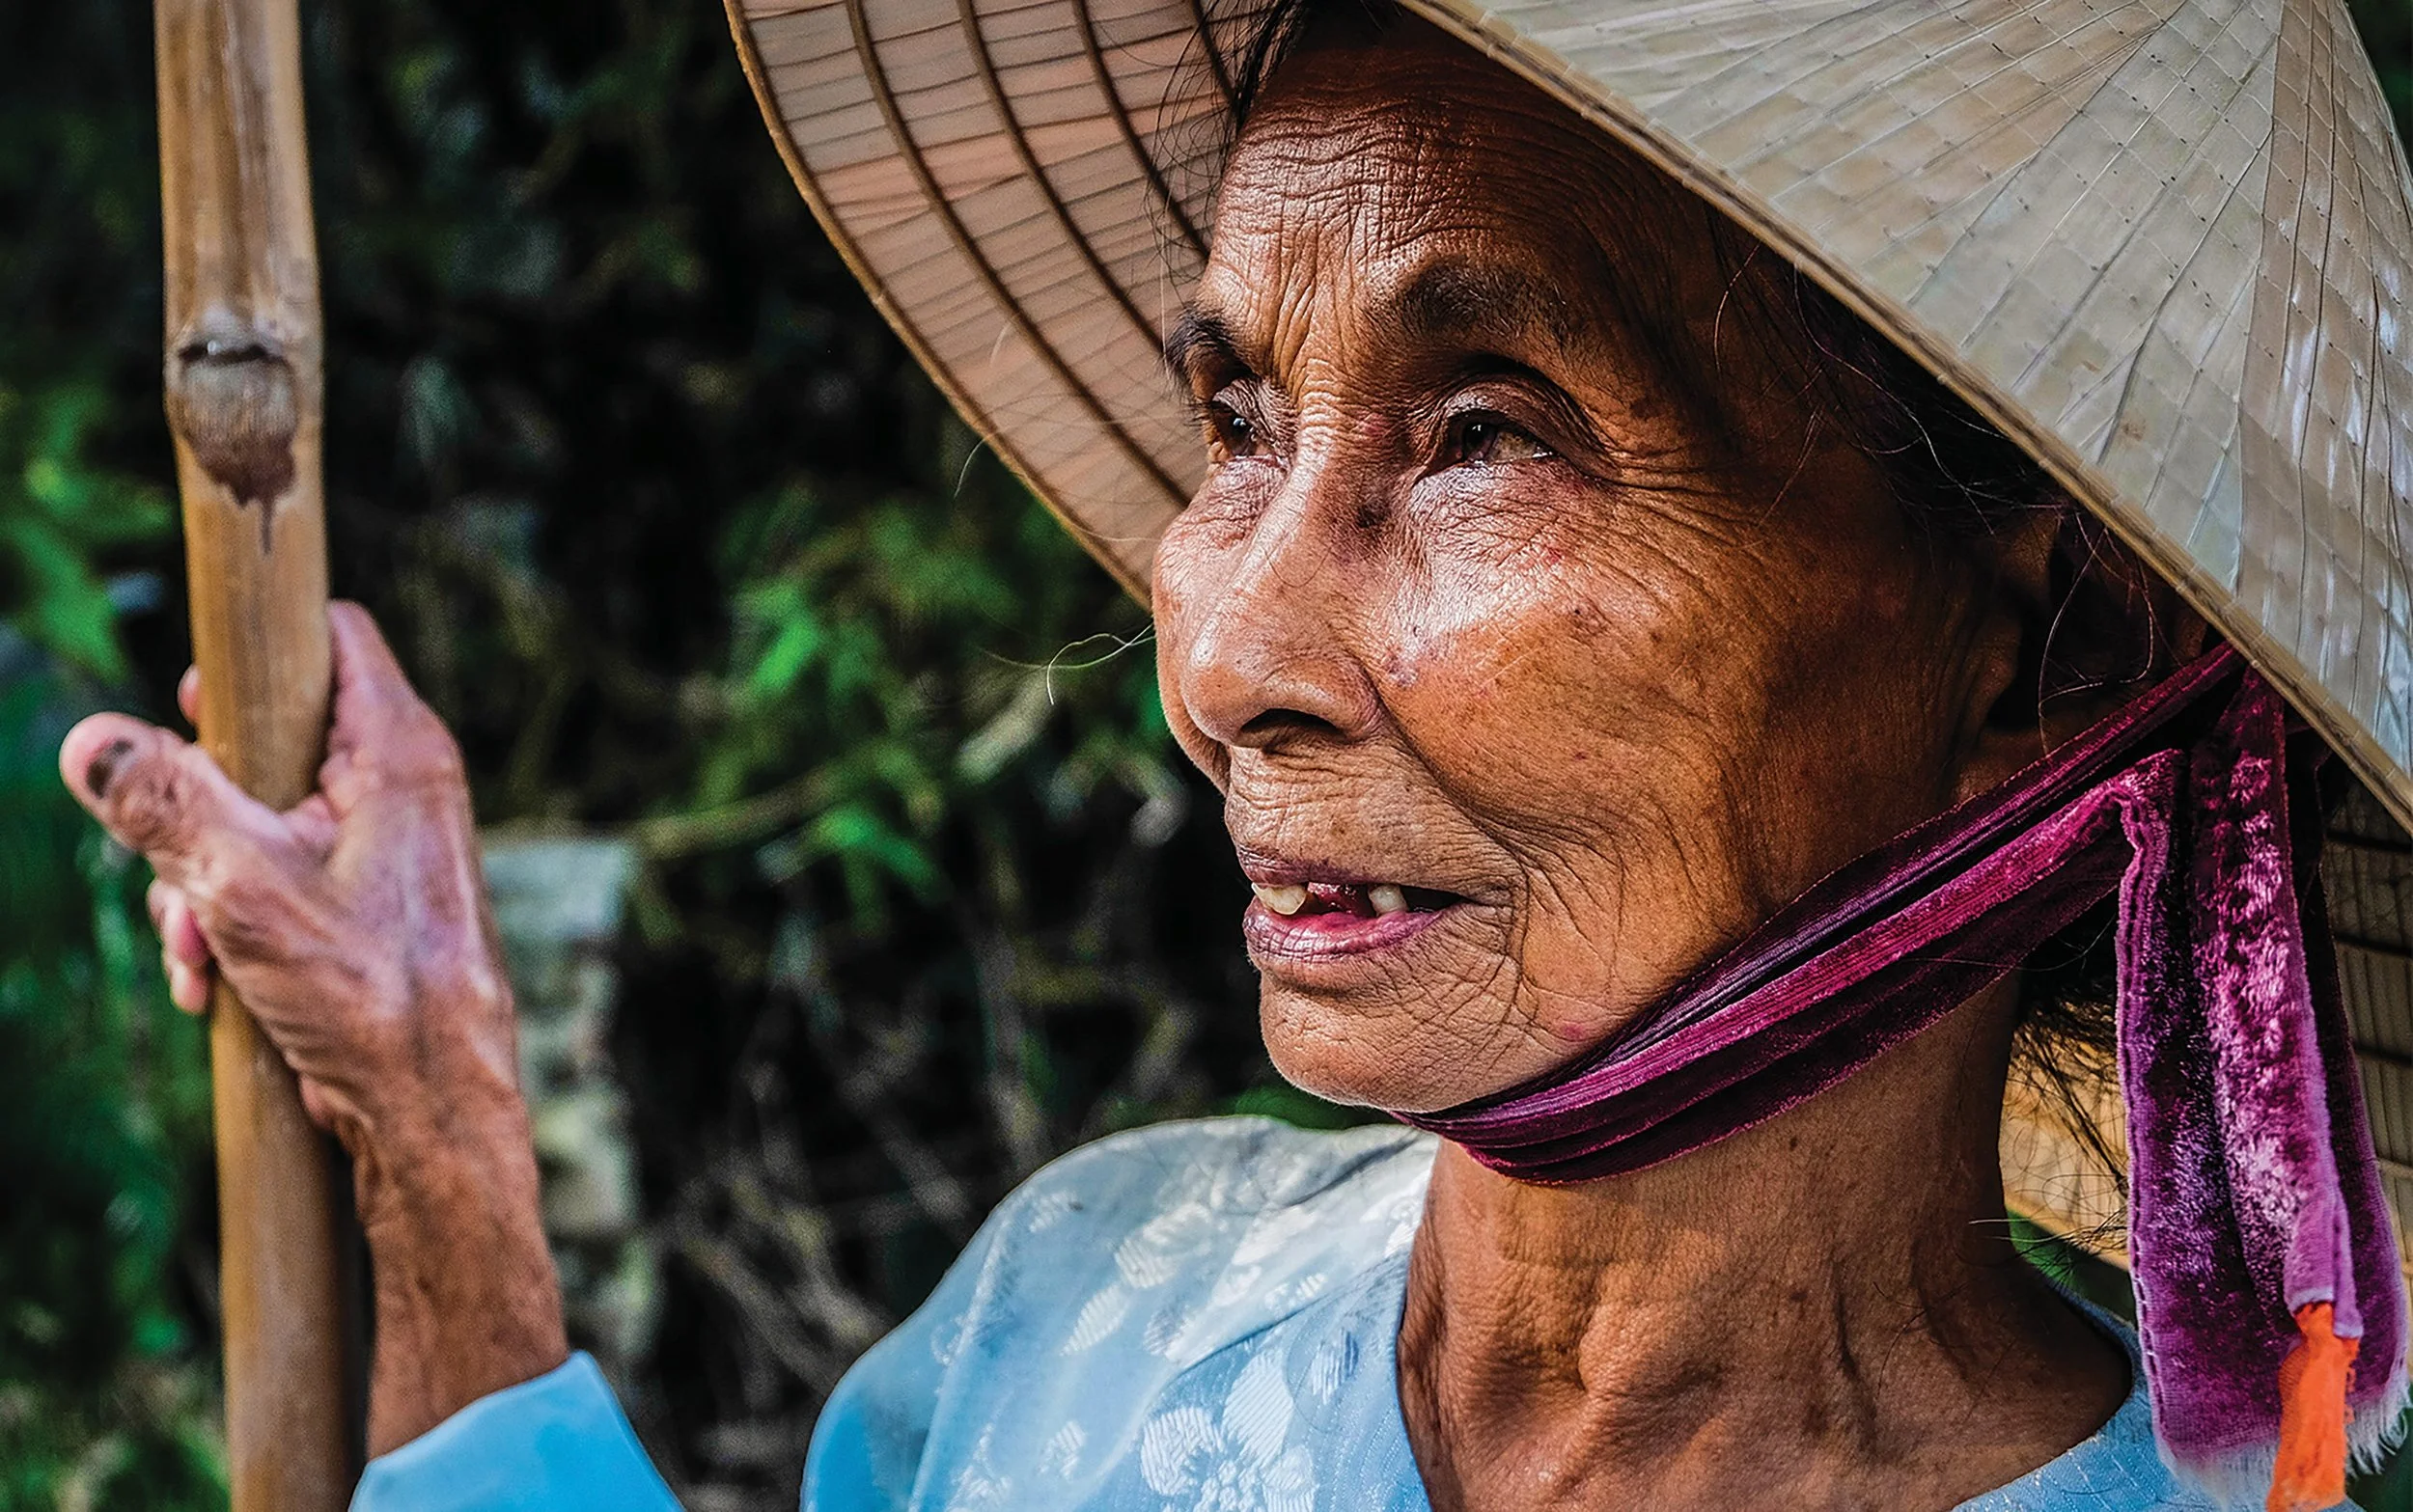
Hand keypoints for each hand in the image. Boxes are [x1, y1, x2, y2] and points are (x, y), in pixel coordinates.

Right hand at [59, 602, 566, 1452]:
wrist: (432, 1114)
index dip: (253, 658)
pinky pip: (271, 889)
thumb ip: (163, 802)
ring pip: (253, 827)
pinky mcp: (361, 913)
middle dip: (196, 816)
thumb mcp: (243, 886)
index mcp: (398, 752)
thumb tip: (89, 739)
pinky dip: (231, 930)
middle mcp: (400, 790)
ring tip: (201, 956)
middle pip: (265, 744)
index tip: (195, 705)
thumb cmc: (373, 993)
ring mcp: (382, 852)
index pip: (331, 638)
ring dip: (201, 891)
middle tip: (180, 876)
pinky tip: (211, 989)